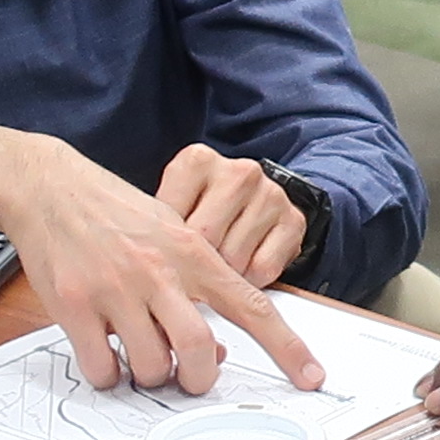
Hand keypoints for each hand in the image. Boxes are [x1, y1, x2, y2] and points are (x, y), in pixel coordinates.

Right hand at [0, 117, 317, 394]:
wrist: (48, 187)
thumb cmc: (115, 215)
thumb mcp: (169, 237)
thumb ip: (197, 288)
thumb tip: (215, 349)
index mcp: (192, 253)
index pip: (252, 306)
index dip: (287, 347)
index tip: (311, 378)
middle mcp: (157, 271)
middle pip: (200, 350)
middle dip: (198, 379)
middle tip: (187, 378)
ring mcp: (113, 289)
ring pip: (150, 366)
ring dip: (149, 377)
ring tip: (139, 358)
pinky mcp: (72, 305)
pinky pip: (101, 368)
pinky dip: (108, 376)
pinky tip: (105, 358)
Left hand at [152, 141, 308, 288]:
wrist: (249, 199)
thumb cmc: (198, 209)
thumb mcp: (170, 207)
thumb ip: (157, 226)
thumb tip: (145, 265)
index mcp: (198, 161)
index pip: (171, 217)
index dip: (164, 248)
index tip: (162, 256)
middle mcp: (239, 171)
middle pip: (205, 240)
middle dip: (195, 264)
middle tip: (191, 268)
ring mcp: (270, 194)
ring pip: (234, 259)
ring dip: (224, 273)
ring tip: (218, 263)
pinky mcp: (294, 220)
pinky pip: (264, 269)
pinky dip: (251, 279)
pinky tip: (244, 264)